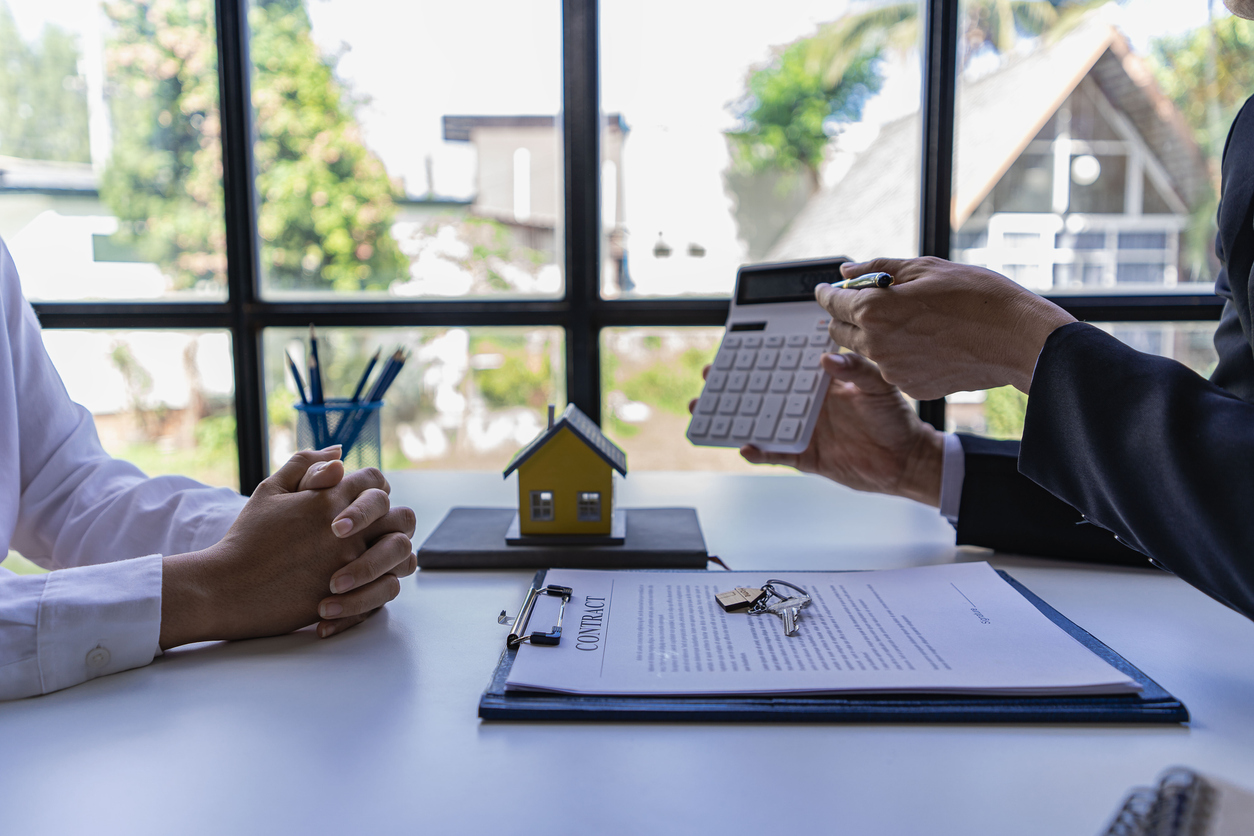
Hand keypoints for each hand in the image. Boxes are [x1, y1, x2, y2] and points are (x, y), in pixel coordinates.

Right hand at [160, 451, 416, 647]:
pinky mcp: (348, 594)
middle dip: (392, 521)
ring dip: (393, 553)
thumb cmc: (247, 538)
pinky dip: (383, 584)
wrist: (227, 588)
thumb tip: (339, 451)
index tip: (362, 501)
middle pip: (401, 516)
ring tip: (374, 557)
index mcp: (330, 498)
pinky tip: (366, 582)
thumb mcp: (270, 490)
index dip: (372, 489)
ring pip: (402, 552)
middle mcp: (348, 529)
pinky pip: (387, 587)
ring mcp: (351, 562)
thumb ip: (305, 464)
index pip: (376, 482)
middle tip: (376, 531)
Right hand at [688, 358, 943, 504]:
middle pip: (763, 392)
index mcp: (820, 382)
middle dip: (734, 385)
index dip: (759, 358)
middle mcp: (806, 405)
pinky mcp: (806, 457)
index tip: (734, 349)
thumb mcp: (879, 386)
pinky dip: (760, 452)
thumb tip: (827, 360)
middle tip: (710, 378)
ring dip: (735, 418)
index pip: (784, 366)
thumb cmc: (896, 418)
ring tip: (707, 412)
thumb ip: (855, 370)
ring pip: (761, 422)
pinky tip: (745, 447)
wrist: (906, 460)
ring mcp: (804, 430)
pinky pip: (777, 454)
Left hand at [816, 257, 1075, 399]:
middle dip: (845, 316)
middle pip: (840, 331)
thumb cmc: (976, 296)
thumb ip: (878, 269)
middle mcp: (875, 344)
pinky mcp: (912, 387)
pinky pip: (893, 369)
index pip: (831, 302)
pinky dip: (900, 355)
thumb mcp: (925, 268)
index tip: (826, 289)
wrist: (1016, 338)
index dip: (826, 293)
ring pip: (867, 351)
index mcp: (873, 310)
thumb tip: (847, 270)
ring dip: (873, 336)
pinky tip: (927, 342)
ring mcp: (892, 371)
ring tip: (906, 320)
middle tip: (859, 303)